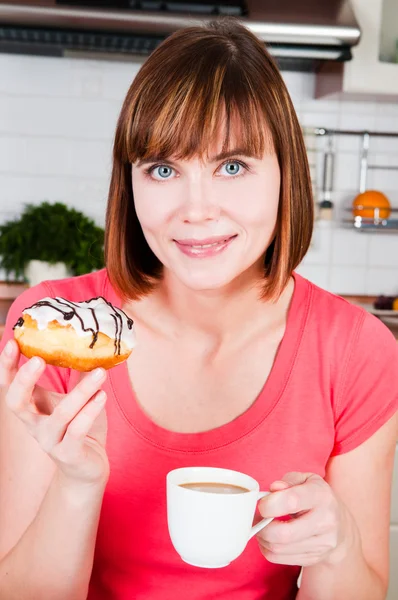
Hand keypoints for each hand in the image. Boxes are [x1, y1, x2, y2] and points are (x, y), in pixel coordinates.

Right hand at [0, 339, 109, 486]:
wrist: (88, 468)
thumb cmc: (80, 428)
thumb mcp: (75, 398)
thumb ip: (77, 375)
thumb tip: (87, 343)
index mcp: (32, 408)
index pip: (10, 385)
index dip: (7, 366)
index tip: (13, 341)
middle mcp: (34, 425)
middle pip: (16, 403)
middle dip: (24, 380)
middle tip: (38, 359)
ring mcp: (50, 441)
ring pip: (60, 415)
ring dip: (81, 391)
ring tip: (100, 372)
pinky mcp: (68, 454)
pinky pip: (77, 431)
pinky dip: (90, 412)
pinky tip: (103, 396)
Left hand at [257, 472, 352, 566]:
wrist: (340, 525)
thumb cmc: (316, 497)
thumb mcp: (305, 480)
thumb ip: (288, 481)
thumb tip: (274, 489)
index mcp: (321, 496)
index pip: (292, 501)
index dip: (270, 503)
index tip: (262, 503)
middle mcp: (325, 521)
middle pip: (284, 533)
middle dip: (262, 526)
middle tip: (257, 517)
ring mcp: (322, 544)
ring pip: (279, 548)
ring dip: (262, 538)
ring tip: (262, 526)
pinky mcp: (314, 559)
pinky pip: (279, 559)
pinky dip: (267, 548)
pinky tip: (270, 538)